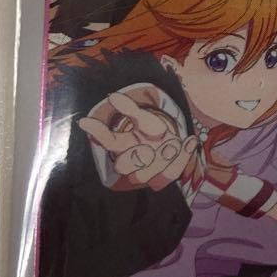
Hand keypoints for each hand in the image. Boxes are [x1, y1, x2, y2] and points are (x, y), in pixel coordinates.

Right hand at [79, 87, 195, 191]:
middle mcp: (129, 163)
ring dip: (162, 158)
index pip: (107, 140)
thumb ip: (128, 108)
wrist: (167, 144)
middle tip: (151, 147)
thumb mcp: (141, 117)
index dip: (98, 131)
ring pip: (147, 175)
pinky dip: (182, 158)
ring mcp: (144, 175)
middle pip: (124, 166)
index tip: (86, 121)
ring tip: (173, 142)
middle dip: (138, 156)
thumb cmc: (150, 131)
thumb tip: (112, 96)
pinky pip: (171, 174)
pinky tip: (190, 141)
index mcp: (122, 144)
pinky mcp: (161, 180)